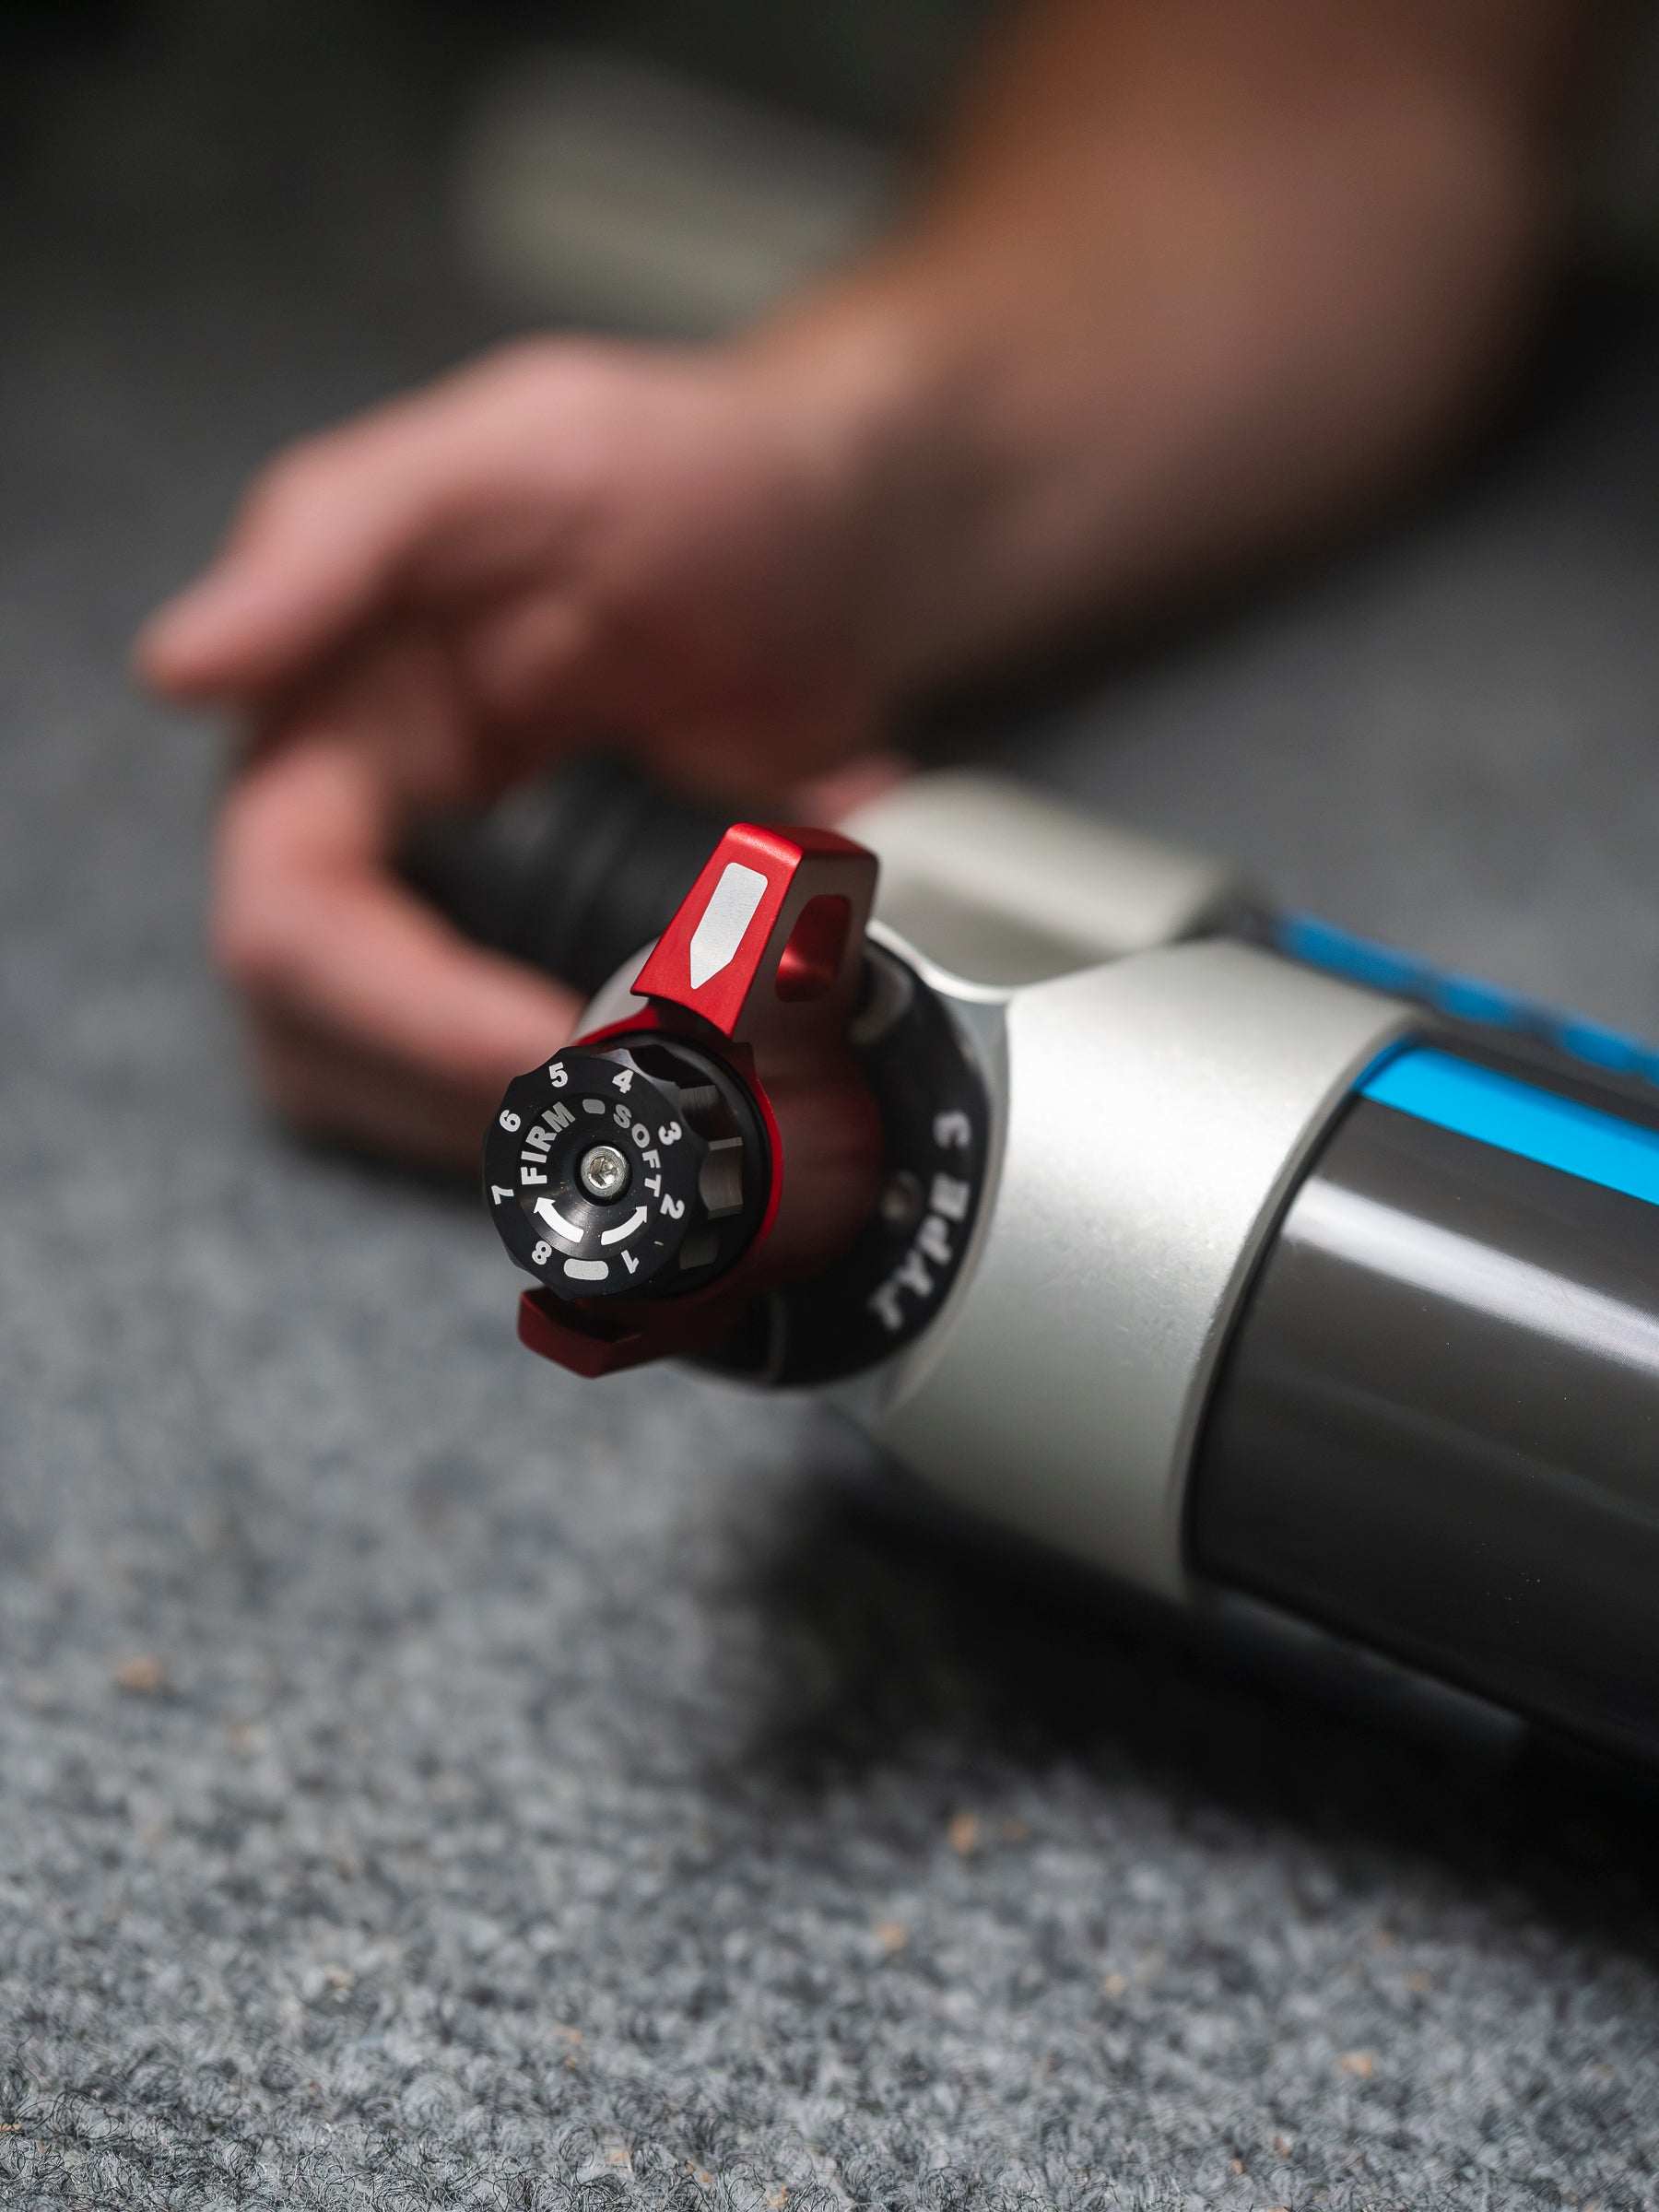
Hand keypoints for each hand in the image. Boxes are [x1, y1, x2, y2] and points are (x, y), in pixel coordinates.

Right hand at [136, 337, 903, 1167]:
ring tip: (678, 1107)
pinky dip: (614, 1097)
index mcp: (330, 727)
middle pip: (329, 1040)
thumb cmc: (694, 470)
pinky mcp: (572, 951)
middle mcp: (381, 836)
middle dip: (467, 1098)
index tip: (550, 1050)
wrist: (851, 536)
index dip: (403, 1014)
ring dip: (536, 1127)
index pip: (291, 922)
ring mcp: (478, 907)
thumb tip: (181, 667)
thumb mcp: (520, 454)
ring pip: (417, 1090)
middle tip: (630, 1113)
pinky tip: (705, 1074)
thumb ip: (344, 536)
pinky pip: (542, 1073)